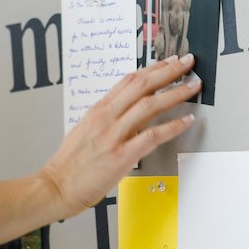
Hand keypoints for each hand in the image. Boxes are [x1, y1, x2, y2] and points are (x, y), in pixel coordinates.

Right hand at [39, 53, 201, 217]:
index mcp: (98, 110)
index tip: (168, 62)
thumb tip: (125, 112)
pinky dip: (172, 127)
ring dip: (175, 93)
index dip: (152, 69)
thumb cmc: (69, 163)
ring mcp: (114, 136)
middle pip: (142, 85)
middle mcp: (106, 118)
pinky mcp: (121, 156)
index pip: (129, 81)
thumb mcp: (85, 130)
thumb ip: (106, 119)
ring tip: (193, 86)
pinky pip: (152, 136)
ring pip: (150, 106)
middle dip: (168, 71)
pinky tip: (186, 121)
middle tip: (187, 63)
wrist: (56, 186)